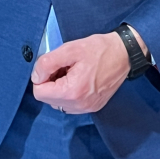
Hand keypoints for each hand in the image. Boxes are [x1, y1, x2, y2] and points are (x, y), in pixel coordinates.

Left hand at [31, 27, 146, 113]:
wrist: (124, 54)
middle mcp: (79, 105)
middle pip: (48, 99)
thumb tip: (35, 76)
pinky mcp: (93, 107)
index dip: (40, 77)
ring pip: (58, 102)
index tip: (51, 65)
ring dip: (59, 88)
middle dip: (50, 82)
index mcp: (72, 92)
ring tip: (71, 72)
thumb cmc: (99, 49)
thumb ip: (47, 63)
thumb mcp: (69, 49)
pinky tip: (78, 78)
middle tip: (63, 67)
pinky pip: (70, 104)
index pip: (39, 93)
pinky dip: (69, 92)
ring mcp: (87, 108)